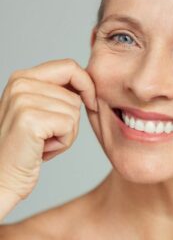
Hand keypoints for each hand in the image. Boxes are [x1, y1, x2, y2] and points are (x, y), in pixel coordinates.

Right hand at [0, 58, 96, 200]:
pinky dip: (64, 142)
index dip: (86, 84)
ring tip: (43, 142)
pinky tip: (43, 149)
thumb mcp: (40, 111)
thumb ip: (58, 92)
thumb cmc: (27, 147)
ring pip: (74, 111)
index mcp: (23, 77)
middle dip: (71, 119)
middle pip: (75, 95)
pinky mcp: (30, 119)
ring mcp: (23, 100)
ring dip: (66, 133)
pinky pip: (70, 125)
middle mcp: (20, 83)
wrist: (2, 178)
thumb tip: (88, 83)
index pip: (69, 66)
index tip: (90, 103)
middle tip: (49, 134)